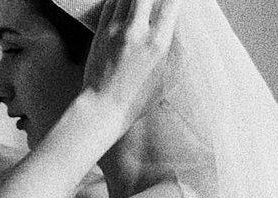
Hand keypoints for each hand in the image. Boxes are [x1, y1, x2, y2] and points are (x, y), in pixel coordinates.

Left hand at [82, 0, 181, 130]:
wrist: (102, 108)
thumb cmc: (136, 100)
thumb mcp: (166, 78)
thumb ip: (175, 52)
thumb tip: (178, 33)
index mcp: (158, 43)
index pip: (171, 4)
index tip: (174, 0)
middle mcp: (136, 32)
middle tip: (155, 0)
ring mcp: (115, 31)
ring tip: (140, 1)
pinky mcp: (99, 34)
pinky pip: (109, 6)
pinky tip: (123, 2)